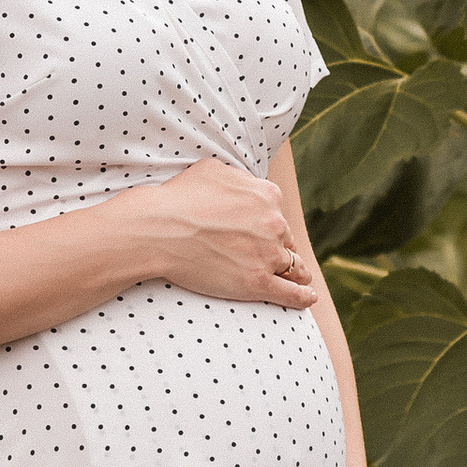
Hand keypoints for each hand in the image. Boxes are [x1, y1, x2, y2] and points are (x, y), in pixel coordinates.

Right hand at [129, 158, 316, 311]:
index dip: (270, 224)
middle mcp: (274, 224)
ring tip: (300, 279)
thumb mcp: (214, 169)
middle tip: (268, 255)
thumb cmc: (179, 198)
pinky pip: (291, 293)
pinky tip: (308, 297)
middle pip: (287, 239)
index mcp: (267, 195)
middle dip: (279, 247)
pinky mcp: (258, 283)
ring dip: (296, 271)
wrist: (158, 230)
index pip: (278, 213)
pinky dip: (303, 296)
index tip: (261, 231)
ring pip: (293, 266)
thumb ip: (240, 177)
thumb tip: (248, 184)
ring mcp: (268, 255)